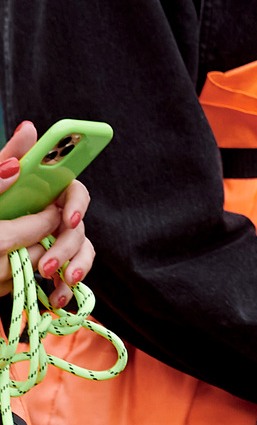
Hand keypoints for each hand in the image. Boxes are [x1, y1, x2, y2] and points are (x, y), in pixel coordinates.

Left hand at [0, 124, 95, 309]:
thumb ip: (2, 168)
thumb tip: (30, 129)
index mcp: (36, 191)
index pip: (70, 188)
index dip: (76, 203)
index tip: (68, 220)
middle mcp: (49, 213)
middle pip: (77, 224)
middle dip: (67, 245)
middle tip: (46, 264)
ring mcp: (51, 239)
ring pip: (81, 249)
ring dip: (73, 266)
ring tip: (58, 282)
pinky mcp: (51, 264)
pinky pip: (71, 272)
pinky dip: (67, 285)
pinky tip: (56, 295)